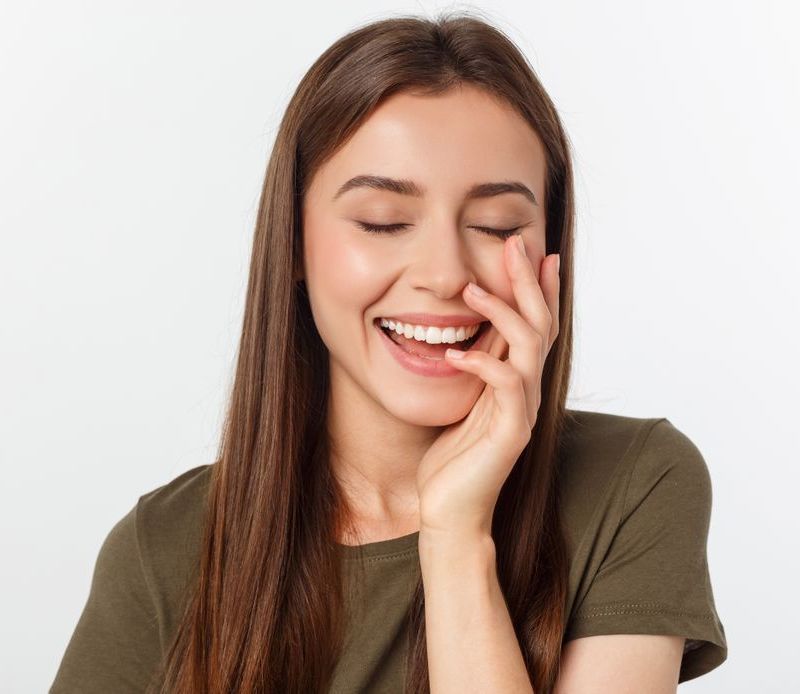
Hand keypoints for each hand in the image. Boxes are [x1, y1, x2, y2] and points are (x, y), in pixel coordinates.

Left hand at [416, 235, 560, 536]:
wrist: (450, 512)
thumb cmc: (451, 458)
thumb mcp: (461, 402)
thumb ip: (473, 369)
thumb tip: (465, 334)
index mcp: (517, 383)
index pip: (537, 325)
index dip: (538, 288)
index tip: (532, 250)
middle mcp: (528, 393)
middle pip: (542, 326)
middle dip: (529, 283)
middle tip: (516, 245)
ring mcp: (522, 413)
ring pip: (530, 349)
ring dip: (505, 314)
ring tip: (475, 289)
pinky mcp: (510, 434)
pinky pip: (506, 388)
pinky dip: (484, 365)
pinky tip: (457, 354)